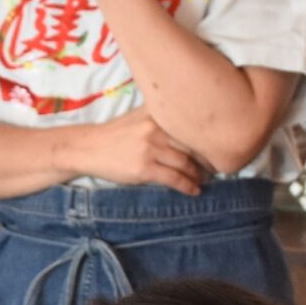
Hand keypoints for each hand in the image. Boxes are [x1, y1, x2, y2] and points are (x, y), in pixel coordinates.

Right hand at [69, 110, 205, 195]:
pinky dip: (188, 186)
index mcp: (156, 113)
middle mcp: (155, 128)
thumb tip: (193, 122)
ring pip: (186, 163)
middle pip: (193, 144)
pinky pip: (174, 178)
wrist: (88, 148)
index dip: (207, 138)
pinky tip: (194, 191)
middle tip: (216, 167)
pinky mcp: (144, 168)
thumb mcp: (138, 116)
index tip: (217, 147)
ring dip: (199, 174)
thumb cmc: (116, 134)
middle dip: (207, 158)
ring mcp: (150, 148)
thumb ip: (162, 115)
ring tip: (205, 180)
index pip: (191, 125)